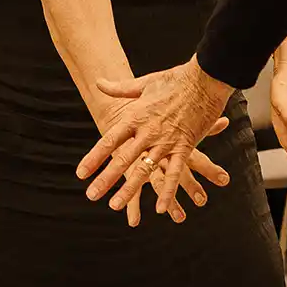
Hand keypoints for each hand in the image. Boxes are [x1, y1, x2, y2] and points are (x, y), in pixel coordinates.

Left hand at [77, 55, 232, 215]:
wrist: (205, 79)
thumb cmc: (176, 79)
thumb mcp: (145, 82)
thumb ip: (120, 88)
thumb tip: (99, 82)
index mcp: (137, 115)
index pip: (110, 140)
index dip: (95, 157)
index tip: (81, 173)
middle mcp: (148, 131)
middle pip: (123, 158)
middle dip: (106, 179)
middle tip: (91, 195)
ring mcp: (166, 140)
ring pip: (145, 169)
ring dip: (130, 189)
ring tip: (114, 205)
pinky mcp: (185, 146)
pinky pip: (174, 172)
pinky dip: (167, 190)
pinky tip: (160, 208)